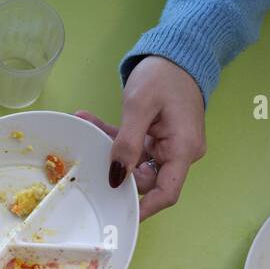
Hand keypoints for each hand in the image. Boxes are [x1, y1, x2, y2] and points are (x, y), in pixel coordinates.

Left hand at [77, 56, 205, 220]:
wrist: (179, 52)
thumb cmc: (165, 75)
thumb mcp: (140, 106)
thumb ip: (127, 142)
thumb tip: (117, 177)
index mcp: (183, 149)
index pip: (166, 192)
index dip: (144, 208)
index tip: (118, 216)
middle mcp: (179, 153)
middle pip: (145, 178)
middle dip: (116, 165)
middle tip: (90, 143)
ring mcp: (168, 146)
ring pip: (134, 161)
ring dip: (110, 145)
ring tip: (86, 119)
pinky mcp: (158, 138)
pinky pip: (134, 146)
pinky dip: (115, 136)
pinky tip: (91, 119)